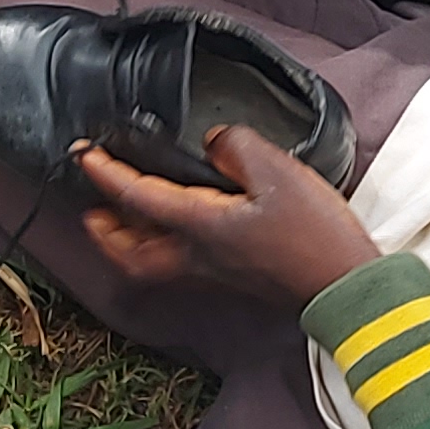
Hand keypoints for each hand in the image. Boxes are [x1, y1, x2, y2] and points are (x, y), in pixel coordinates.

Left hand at [76, 129, 381, 309]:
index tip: (85, 154)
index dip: (106, 174)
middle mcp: (197, 255)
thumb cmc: (314, 235)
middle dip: (104, 230)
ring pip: (150, 263)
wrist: (344, 287)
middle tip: (93, 206)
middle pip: (130, 253)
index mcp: (200, 226)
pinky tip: (173, 229)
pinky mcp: (232, 278)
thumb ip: (236, 147)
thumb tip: (212, 142)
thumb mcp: (277, 172)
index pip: (137, 198)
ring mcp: (213, 272)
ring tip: (119, 219)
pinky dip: (158, 247)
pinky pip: (176, 264)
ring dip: (126, 242)